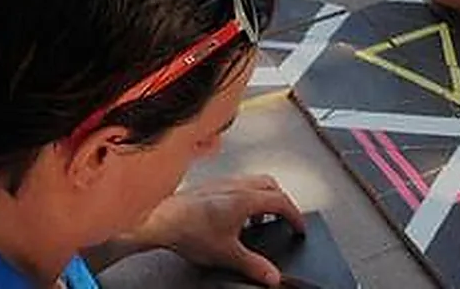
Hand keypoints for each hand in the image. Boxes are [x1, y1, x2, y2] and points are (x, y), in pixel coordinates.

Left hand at [136, 176, 303, 286]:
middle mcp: (236, 185)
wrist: (160, 219)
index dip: (294, 215)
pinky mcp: (208, 186)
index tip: (299, 226)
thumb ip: (253, 265)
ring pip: (252, 182)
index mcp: (247, 198)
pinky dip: (245, 197)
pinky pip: (236, 185)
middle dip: (281, 201)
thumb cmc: (190, 230)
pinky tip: (234, 215)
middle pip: (270, 185)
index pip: (281, 201)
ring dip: (262, 198)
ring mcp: (221, 183)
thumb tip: (272, 276)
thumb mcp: (228, 253)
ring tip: (259, 218)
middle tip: (284, 217)